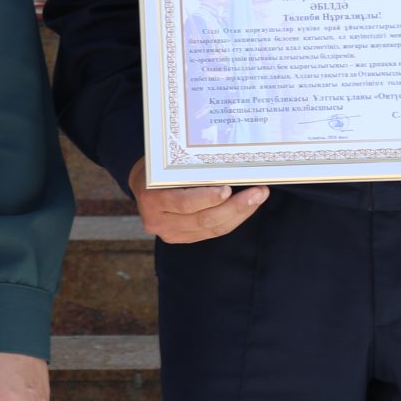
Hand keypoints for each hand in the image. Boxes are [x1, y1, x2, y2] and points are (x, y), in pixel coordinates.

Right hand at [129, 158, 268, 243]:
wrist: (141, 182)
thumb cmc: (158, 165)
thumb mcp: (167, 162)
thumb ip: (190, 169)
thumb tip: (229, 166)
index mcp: (151, 198)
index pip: (184, 203)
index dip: (208, 198)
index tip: (229, 189)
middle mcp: (158, 220)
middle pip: (202, 219)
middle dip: (235, 207)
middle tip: (258, 192)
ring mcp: (169, 233)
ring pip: (211, 228)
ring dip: (239, 214)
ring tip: (258, 198)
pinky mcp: (180, 238)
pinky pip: (211, 232)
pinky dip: (231, 219)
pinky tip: (246, 208)